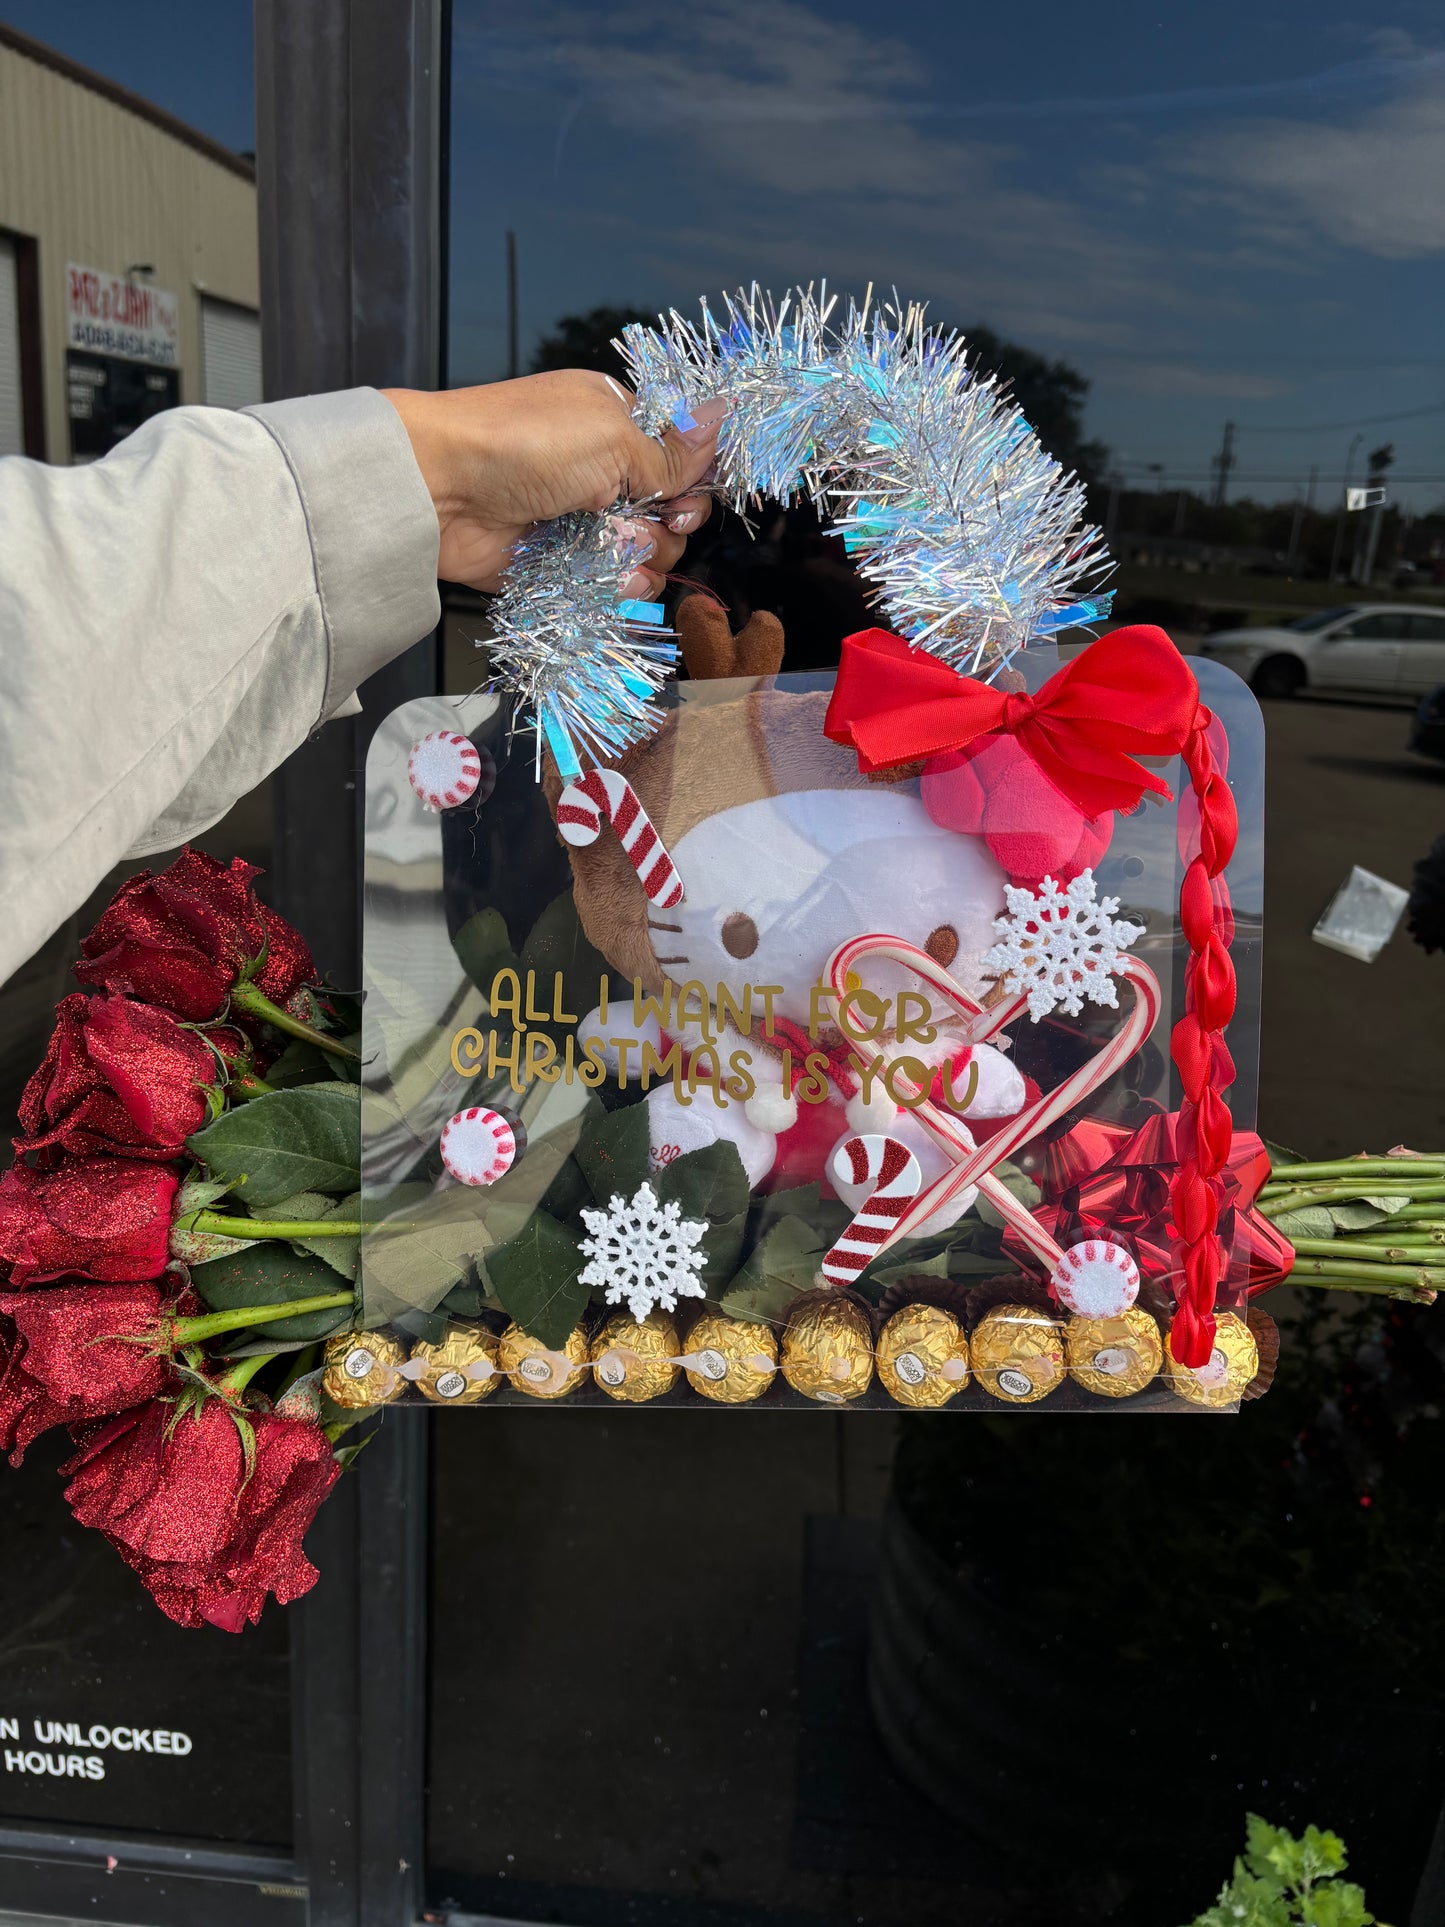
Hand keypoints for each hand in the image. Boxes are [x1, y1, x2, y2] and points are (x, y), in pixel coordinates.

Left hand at [381, 371, 721, 594]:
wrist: (442, 489)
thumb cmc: (524, 443)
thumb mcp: (612, 435)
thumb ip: (671, 449)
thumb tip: (724, 414)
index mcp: (619, 427)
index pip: (681, 460)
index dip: (693, 482)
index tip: (684, 493)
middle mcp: (604, 474)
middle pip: (671, 514)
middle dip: (667, 523)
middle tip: (643, 517)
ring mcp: (583, 523)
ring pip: (647, 557)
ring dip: (642, 557)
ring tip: (612, 546)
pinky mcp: (563, 567)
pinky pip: (612, 588)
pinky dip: (618, 587)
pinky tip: (609, 578)